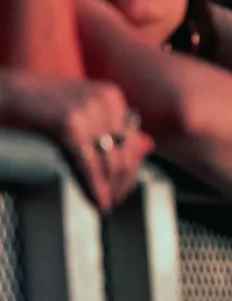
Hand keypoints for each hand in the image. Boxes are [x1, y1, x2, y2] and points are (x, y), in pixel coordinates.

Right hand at [0, 74, 152, 211]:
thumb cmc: (36, 107)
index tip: (124, 189)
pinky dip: (95, 186)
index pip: (133, 141)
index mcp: (112, 96)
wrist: (1, 94)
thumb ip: (110, 128)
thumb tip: (148, 147)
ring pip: (110, 161)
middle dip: (121, 183)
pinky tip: (98, 202)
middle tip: (114, 202)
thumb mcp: (80, 115)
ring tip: (105, 205)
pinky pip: (89, 164)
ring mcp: (88, 110)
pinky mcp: (69, 123)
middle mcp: (106, 100)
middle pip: (125, 153)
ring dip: (110, 189)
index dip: (131, 170)